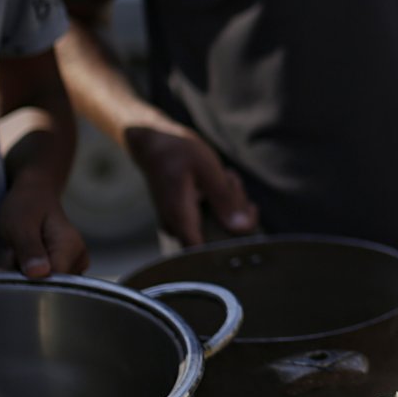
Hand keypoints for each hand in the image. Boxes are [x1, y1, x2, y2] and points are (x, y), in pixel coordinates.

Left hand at [0, 175, 89, 278]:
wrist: (36, 194)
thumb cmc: (27, 205)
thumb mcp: (21, 224)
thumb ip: (29, 249)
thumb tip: (39, 273)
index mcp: (71, 247)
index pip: (52, 282)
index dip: (28, 280)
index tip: (11, 264)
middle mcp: (79, 259)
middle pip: (48, 285)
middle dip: (24, 276)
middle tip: (13, 253)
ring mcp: (74, 265)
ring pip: (44, 284)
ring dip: (24, 274)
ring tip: (19, 253)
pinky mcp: (66, 268)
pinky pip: (45, 280)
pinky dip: (28, 273)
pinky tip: (24, 258)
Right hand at [123, 122, 256, 246]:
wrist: (153, 141)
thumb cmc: (177, 152)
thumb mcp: (208, 170)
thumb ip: (225, 200)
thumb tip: (242, 228)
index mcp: (181, 219)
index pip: (206, 255)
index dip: (230, 245)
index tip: (244, 219)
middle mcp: (177, 227)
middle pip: (218, 236)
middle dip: (234, 210)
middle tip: (230, 181)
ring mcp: (180, 222)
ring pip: (218, 223)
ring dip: (229, 200)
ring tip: (223, 176)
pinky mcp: (186, 215)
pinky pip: (211, 215)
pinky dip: (220, 198)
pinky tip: (218, 180)